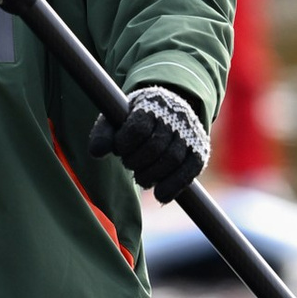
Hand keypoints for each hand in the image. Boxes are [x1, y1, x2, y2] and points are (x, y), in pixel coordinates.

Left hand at [87, 83, 209, 202]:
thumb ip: (103, 133)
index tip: (119, 148)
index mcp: (152, 103)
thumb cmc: (136, 118)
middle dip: (137, 162)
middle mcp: (176, 116)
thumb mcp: (117, 118)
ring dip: (152, 175)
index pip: (139, 127)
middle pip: (156, 146)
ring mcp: (191, 134)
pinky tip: (161, 195)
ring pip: (173, 159)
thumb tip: (97, 152)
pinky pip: (190, 171)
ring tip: (142, 178)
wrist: (169, 111)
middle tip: (129, 164)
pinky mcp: (200, 152)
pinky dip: (174, 186)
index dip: (125, 144)